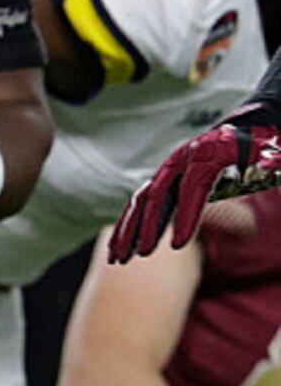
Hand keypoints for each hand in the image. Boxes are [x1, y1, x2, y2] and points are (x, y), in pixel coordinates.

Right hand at [109, 101, 280, 261]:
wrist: (246, 127)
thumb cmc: (260, 145)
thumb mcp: (268, 153)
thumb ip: (267, 165)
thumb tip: (267, 177)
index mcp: (210, 152)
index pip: (192, 186)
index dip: (185, 216)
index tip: (178, 245)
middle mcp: (183, 159)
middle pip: (157, 194)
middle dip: (147, 226)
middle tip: (143, 253)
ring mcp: (169, 170)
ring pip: (141, 201)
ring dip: (127, 230)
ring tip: (119, 258)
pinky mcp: (164, 180)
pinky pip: (140, 204)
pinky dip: (128, 226)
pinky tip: (119, 249)